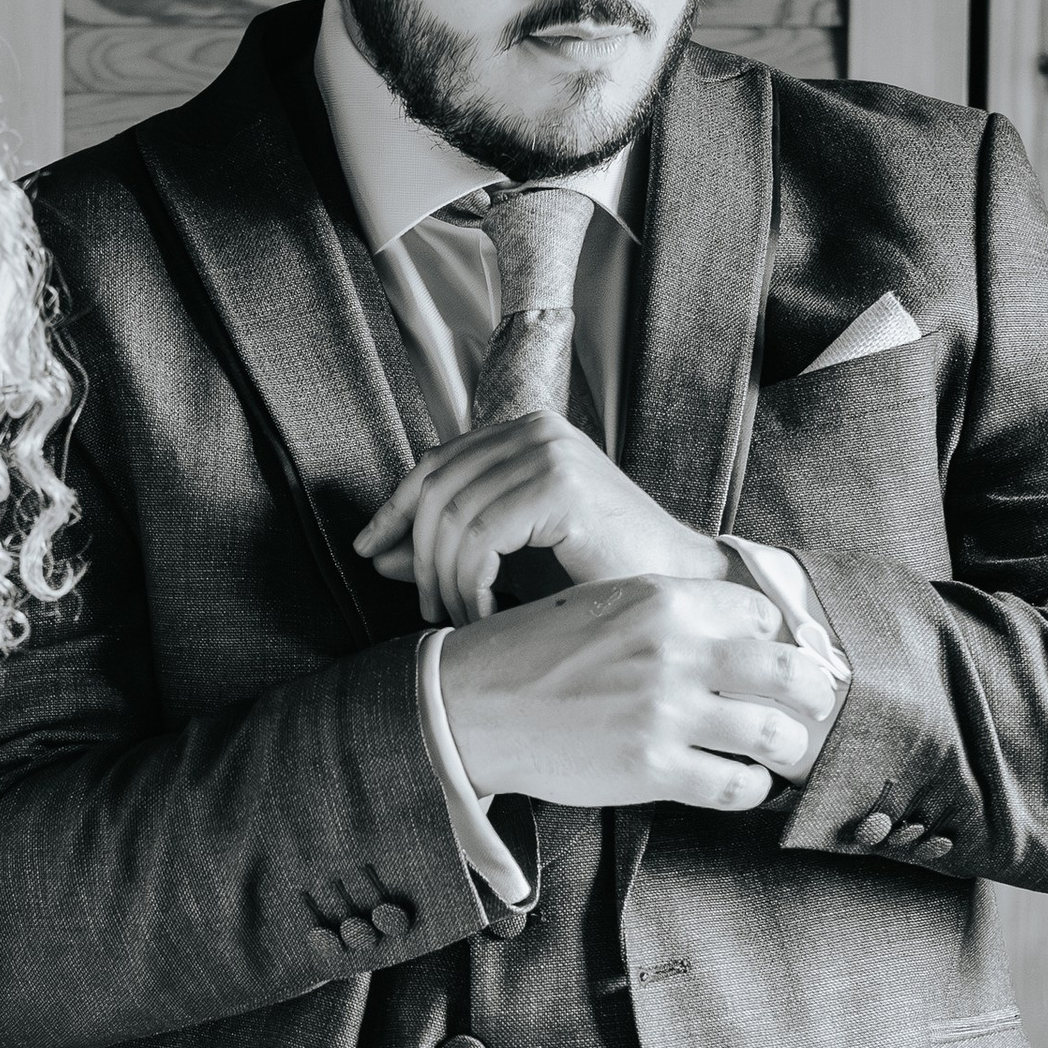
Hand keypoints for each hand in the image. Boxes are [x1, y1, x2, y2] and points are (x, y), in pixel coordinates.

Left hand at [355, 413, 726, 627]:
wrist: (678, 588)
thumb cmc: (599, 573)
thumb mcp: (511, 553)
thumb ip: (449, 544)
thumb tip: (377, 553)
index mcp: (523, 432)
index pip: (434, 464)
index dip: (393, 509)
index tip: (368, 551)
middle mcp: (535, 429)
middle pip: (436, 489)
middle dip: (418, 556)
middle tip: (425, 608)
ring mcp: (550, 452)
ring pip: (454, 518)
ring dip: (447, 579)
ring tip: (461, 617)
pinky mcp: (561, 485)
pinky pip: (482, 537)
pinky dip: (473, 583)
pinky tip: (487, 611)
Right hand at [440, 574, 838, 813]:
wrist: (470, 704)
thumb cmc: (535, 654)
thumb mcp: (605, 603)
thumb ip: (670, 613)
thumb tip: (735, 634)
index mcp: (664, 599)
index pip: (762, 614)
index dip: (773, 639)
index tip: (771, 661)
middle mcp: (675, 650)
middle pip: (789, 672)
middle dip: (811, 694)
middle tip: (809, 708)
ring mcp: (666, 711)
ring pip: (775, 734)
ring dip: (787, 748)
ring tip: (777, 753)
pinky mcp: (652, 768)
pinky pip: (737, 786)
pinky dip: (751, 789)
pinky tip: (739, 783)